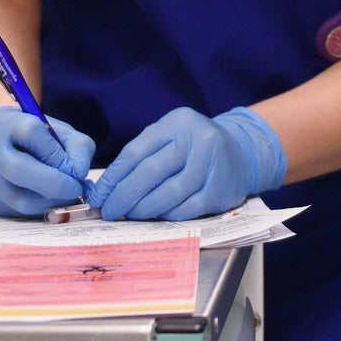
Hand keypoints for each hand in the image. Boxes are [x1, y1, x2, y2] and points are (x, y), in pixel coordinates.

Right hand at [0, 107, 95, 216]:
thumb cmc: (31, 134)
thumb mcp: (57, 128)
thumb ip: (76, 145)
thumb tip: (79, 173)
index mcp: (10, 124)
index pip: (34, 135)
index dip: (60, 156)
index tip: (78, 169)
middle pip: (21, 170)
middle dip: (56, 184)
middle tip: (77, 188)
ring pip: (20, 198)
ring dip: (52, 201)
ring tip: (66, 194)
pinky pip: (20, 210)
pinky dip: (43, 207)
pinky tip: (53, 199)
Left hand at [85, 107, 286, 221]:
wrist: (242, 153)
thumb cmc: (194, 147)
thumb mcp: (170, 137)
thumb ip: (142, 156)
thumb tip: (105, 189)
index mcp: (177, 123)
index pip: (137, 151)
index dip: (113, 177)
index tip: (99, 195)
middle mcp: (197, 140)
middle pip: (151, 171)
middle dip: (124, 195)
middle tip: (109, 211)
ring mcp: (212, 165)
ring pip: (170, 193)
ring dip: (143, 209)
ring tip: (128, 215)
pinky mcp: (221, 190)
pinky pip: (187, 209)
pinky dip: (167, 216)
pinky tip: (155, 218)